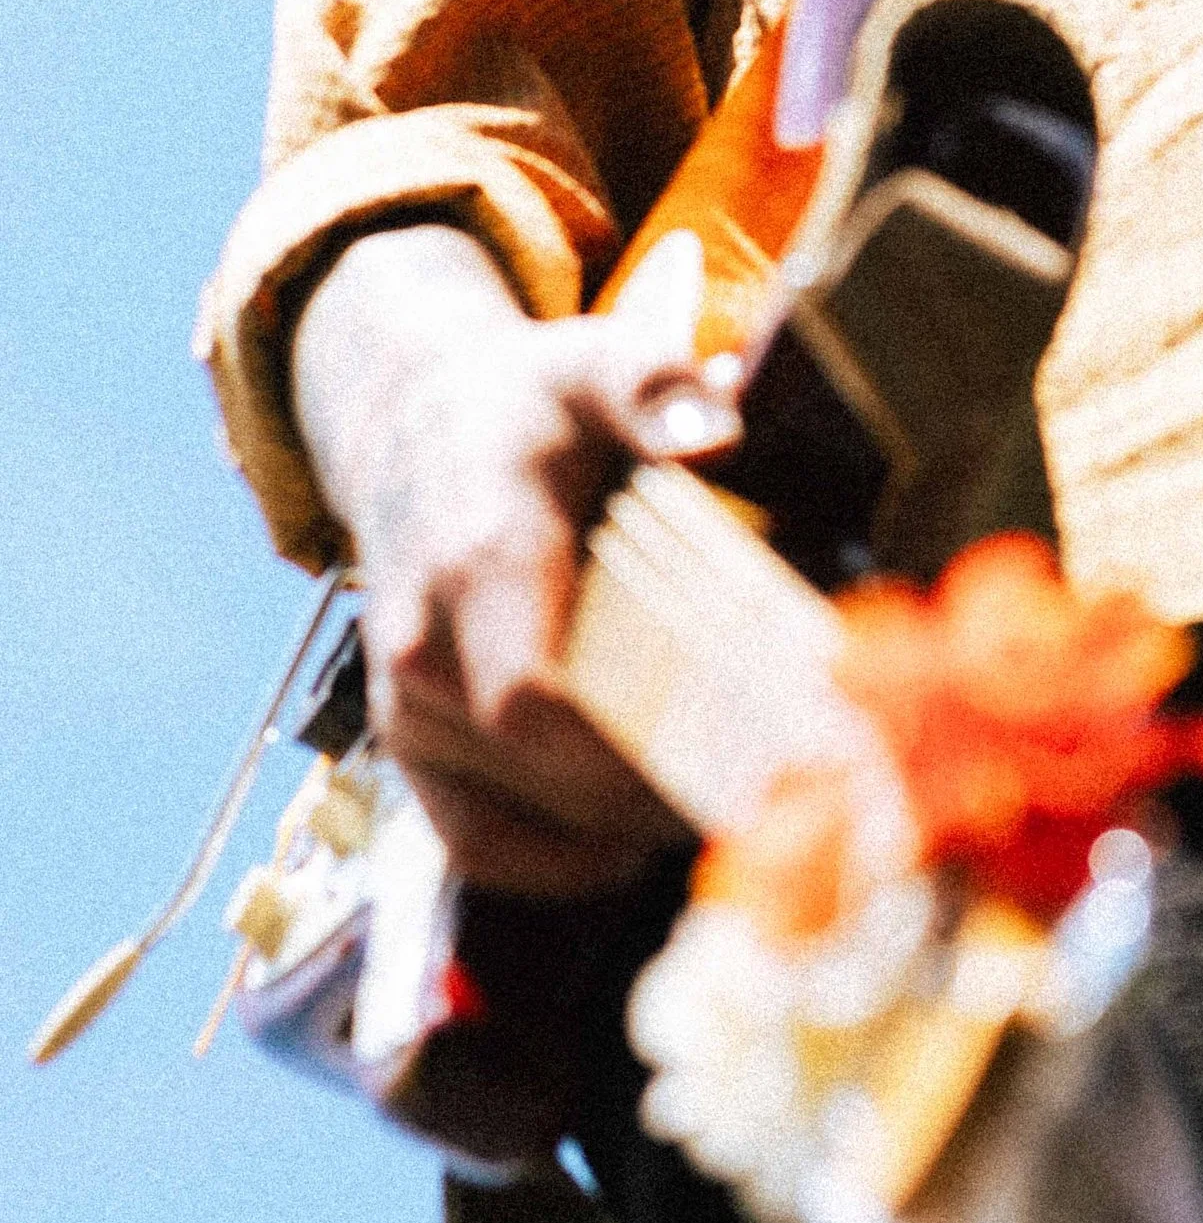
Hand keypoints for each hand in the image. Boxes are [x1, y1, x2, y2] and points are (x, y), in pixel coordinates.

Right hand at [293, 223, 740, 895]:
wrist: (413, 427)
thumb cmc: (527, 403)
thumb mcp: (591, 359)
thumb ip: (651, 387)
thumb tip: (715, 429)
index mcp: (478, 562)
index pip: (538, 702)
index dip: (633, 757)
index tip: (742, 765)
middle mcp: (424, 648)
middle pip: (542, 770)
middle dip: (658, 796)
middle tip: (776, 802)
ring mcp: (407, 706)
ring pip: (508, 821)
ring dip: (617, 833)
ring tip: (727, 817)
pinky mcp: (409, 742)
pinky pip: (471, 840)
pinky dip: (550, 863)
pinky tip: (630, 848)